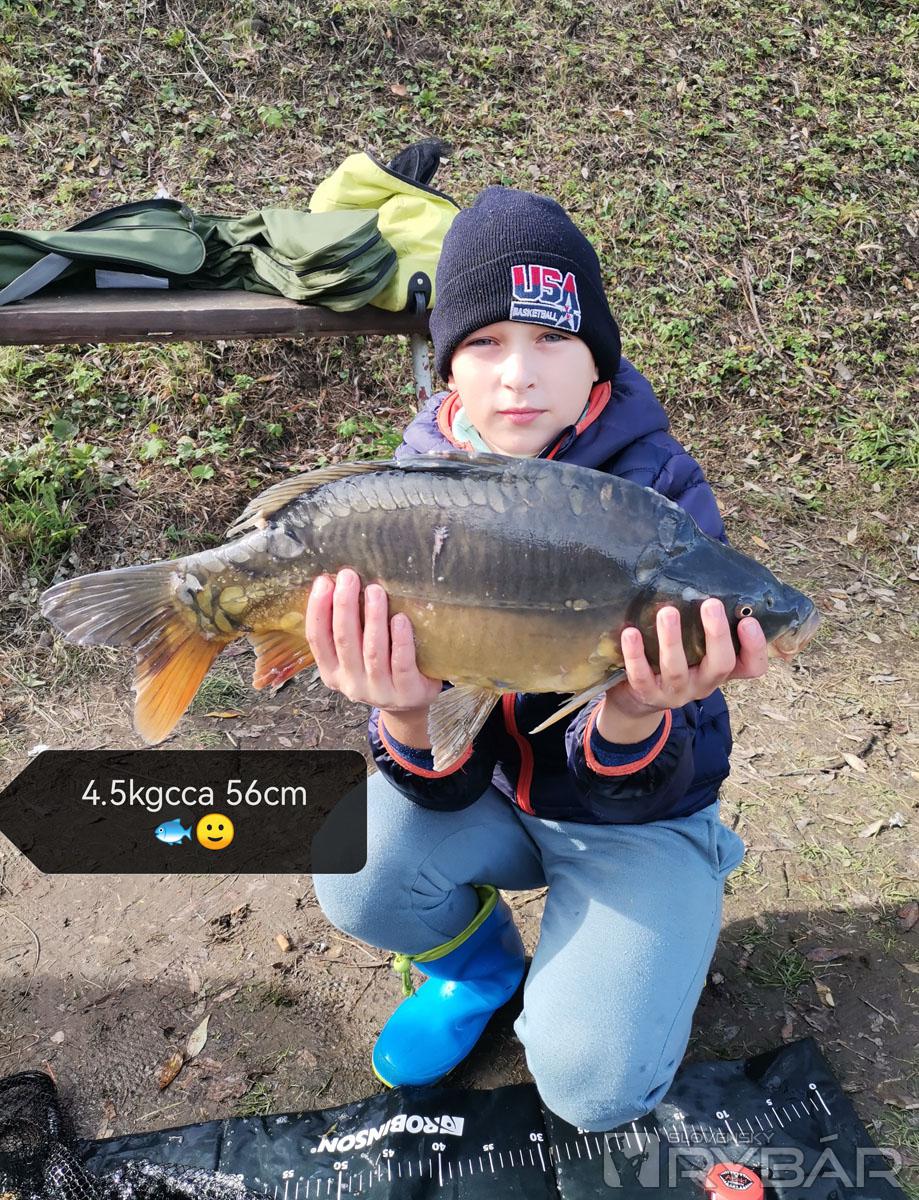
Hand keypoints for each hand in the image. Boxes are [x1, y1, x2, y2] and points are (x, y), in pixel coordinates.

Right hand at [305, 569, 442, 714]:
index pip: (317, 639)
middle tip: (349, 576)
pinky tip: (401, 618)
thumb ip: (347, 629)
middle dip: (344, 605)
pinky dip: (400, 640)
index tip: (323, 581)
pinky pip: (401, 663)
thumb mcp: (355, 655)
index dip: (317, 609)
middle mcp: (351, 683)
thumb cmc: (381, 668)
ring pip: (373, 651)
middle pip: (344, 640)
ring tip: (375, 590)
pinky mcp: (406, 692)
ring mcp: (379, 691)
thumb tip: (339, 583)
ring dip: (373, 618)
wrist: (409, 705)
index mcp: (332, 672)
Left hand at [607, 598, 768, 719]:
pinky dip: (636, 654)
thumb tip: (705, 573)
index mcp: (719, 670)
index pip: (752, 666)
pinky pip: (641, 676)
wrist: (637, 700)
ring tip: (667, 612)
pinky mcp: (646, 694)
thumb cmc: (670, 660)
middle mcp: (703, 683)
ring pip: (676, 668)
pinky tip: (631, 632)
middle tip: (711, 604)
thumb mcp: (693, 648)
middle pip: (721, 665)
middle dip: (717, 634)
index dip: (756, 646)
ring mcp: (675, 691)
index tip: (749, 620)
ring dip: (672, 639)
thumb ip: (702, 624)